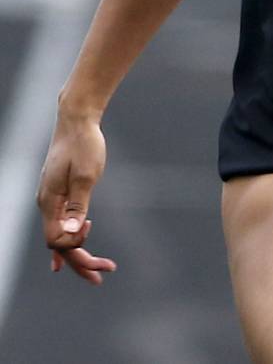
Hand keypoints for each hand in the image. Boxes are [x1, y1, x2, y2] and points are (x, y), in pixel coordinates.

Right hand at [37, 116, 116, 284]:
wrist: (76, 119)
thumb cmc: (83, 144)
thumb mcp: (85, 174)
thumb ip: (78, 205)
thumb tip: (70, 233)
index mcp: (50, 202)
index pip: (57, 241)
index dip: (76, 247)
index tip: (94, 231)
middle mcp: (46, 204)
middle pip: (59, 244)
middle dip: (80, 261)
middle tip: (104, 274)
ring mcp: (51, 199)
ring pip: (60, 236)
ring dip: (77, 253)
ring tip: (97, 269)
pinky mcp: (58, 192)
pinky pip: (58, 224)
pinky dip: (66, 241)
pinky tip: (65, 255)